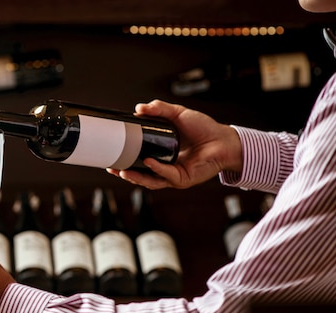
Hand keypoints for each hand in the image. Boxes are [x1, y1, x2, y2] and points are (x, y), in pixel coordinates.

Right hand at [107, 99, 242, 189]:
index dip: (125, 159)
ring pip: (150, 181)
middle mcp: (165, 167)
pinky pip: (166, 176)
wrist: (223, 139)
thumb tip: (139, 108)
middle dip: (124, 173)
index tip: (112, 155)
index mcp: (161, 154)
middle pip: (140, 174)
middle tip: (112, 167)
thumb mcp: (178, 114)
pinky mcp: (182, 179)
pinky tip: (149, 162)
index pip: (139, 160)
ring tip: (123, 171)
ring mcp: (173, 175)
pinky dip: (156, 169)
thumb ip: (159, 110)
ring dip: (136, 177)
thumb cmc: (204, 129)